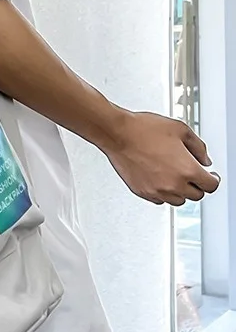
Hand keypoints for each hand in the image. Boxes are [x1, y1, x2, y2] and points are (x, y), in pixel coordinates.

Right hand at [103, 111, 220, 205]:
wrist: (118, 134)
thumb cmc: (144, 130)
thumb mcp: (181, 130)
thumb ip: (199, 147)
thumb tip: (204, 159)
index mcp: (187, 170)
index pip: (211, 186)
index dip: (213, 180)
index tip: (211, 176)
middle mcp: (173, 184)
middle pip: (196, 196)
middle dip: (197, 185)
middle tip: (193, 176)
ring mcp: (156, 190)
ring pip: (178, 201)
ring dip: (181, 191)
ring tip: (176, 178)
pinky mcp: (142, 192)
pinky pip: (159, 200)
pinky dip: (163, 193)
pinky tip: (161, 181)